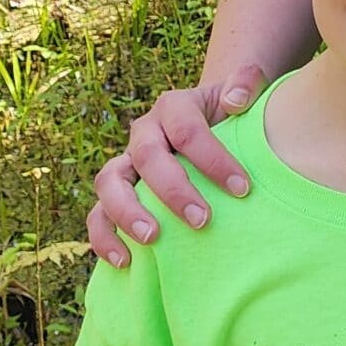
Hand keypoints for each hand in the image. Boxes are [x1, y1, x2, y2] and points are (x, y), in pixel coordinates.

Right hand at [84, 80, 257, 265]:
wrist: (211, 123)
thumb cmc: (232, 115)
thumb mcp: (244, 90)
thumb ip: (247, 83)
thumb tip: (236, 101)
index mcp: (173, 107)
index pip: (187, 130)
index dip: (213, 159)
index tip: (243, 188)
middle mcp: (144, 133)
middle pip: (146, 157)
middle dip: (173, 191)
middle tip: (202, 220)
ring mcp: (125, 163)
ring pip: (109, 184)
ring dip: (127, 213)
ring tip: (152, 240)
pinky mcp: (116, 194)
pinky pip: (98, 215)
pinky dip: (105, 238)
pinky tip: (125, 262)